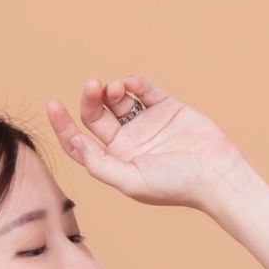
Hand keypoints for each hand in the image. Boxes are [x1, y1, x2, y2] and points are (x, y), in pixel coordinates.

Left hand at [43, 71, 244, 211]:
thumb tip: (76, 142)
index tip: (53, 104)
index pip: (79, 142)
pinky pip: (144, 90)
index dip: (63, 125)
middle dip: (90, 99)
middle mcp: (127, 142)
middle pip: (96, 115)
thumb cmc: (175, 186)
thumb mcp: (131, 181)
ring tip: (116, 88)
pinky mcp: (166, 108)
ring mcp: (146, 123)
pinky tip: (133, 83)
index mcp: (114, 161)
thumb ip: (100, 165)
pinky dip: (136, 83)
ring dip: (111, 89)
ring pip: (117, 99)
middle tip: (94, 86)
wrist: (215, 174)